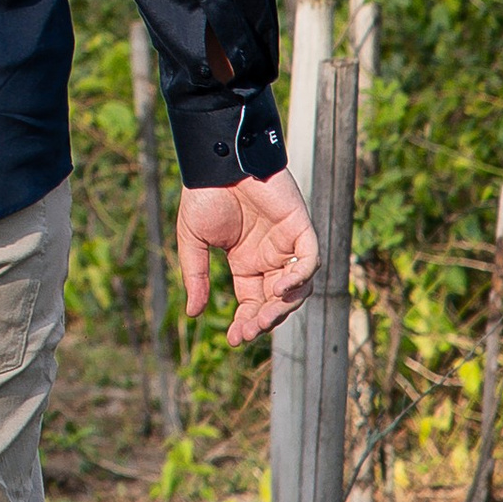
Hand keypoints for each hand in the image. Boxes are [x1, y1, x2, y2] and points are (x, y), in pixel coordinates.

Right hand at [177, 170, 317, 344]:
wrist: (216, 162)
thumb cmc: (203, 196)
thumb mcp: (193, 243)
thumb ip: (196, 277)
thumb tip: (194, 314)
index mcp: (246, 263)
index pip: (252, 302)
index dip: (247, 322)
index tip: (234, 339)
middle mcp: (270, 257)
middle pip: (277, 301)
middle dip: (265, 319)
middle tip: (249, 331)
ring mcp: (286, 243)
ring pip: (299, 287)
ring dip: (284, 306)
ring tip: (263, 315)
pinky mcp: (299, 226)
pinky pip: (309, 259)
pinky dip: (299, 277)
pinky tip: (279, 288)